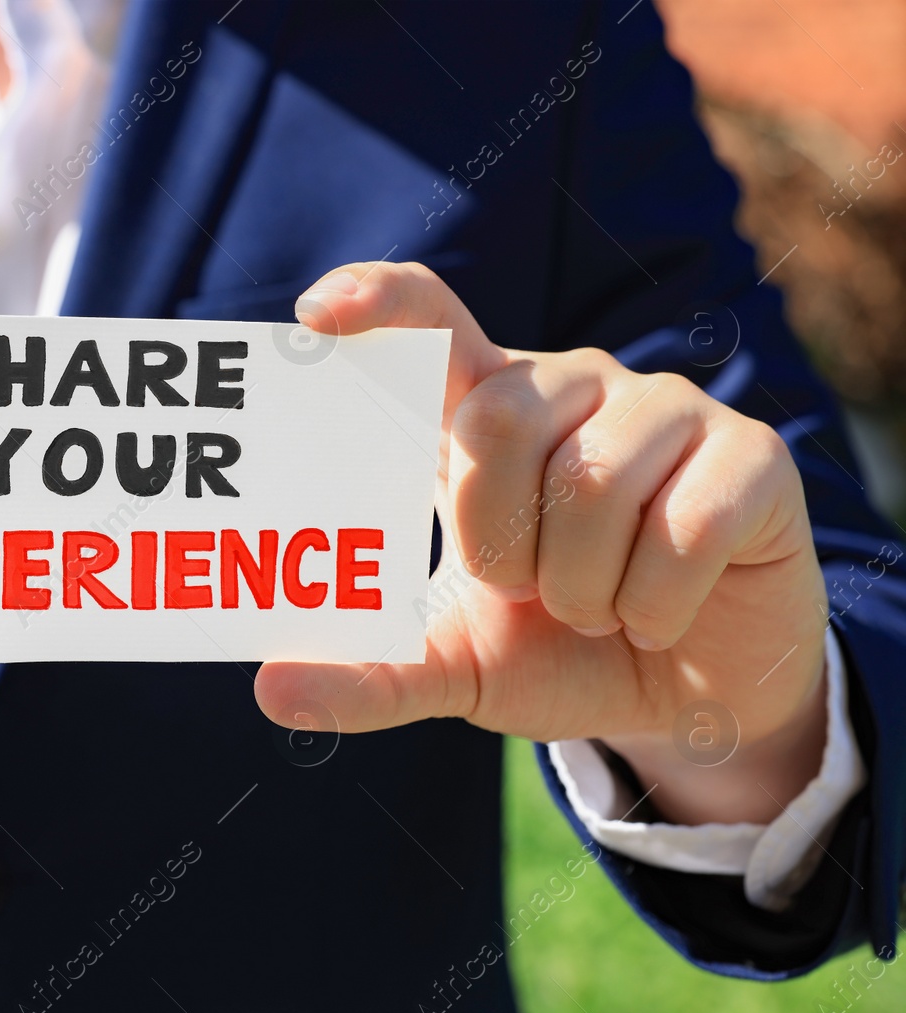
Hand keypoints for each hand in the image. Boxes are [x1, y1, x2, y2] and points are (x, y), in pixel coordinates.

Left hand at [255, 262, 829, 824]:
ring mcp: (667, 412)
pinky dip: (657, 605)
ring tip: (597, 607)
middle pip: (498, 421)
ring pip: (595, 483)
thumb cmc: (556, 650)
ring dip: (581, 588)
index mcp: (488, 416)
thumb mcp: (454, 667)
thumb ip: (370, 672)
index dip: (382, 303)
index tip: (319, 312)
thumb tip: (271, 691)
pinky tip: (663, 613)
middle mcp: (573, 389)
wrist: (684, 698)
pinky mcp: (751, 457)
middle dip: (497, 539)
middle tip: (522, 588)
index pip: (434, 325)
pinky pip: (684, 529)